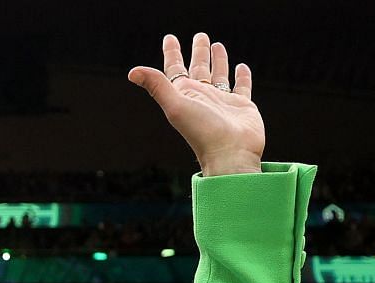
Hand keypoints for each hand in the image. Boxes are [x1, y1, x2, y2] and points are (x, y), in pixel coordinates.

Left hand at [126, 32, 264, 176]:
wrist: (231, 154)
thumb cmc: (202, 133)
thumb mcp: (176, 106)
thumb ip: (157, 86)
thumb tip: (132, 72)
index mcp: (185, 95)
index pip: (175, 69)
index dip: (172, 53)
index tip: (170, 38)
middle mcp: (202, 97)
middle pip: (198, 68)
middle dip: (198, 52)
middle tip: (199, 35)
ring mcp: (222, 102)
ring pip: (219, 75)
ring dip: (218, 60)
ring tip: (217, 44)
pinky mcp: (242, 106)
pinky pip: (242, 87)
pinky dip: (242, 76)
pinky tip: (241, 67)